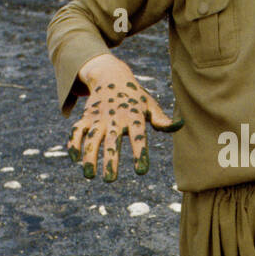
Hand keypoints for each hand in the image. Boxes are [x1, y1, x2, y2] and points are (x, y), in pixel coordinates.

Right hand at [67, 72, 182, 181]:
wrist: (110, 75)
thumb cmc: (135, 96)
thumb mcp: (149, 105)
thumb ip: (162, 120)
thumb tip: (181, 125)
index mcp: (133, 117)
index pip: (138, 136)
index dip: (139, 153)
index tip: (141, 171)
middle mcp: (115, 118)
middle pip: (112, 141)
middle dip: (110, 160)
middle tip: (110, 180)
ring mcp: (98, 117)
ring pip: (92, 138)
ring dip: (89, 156)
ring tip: (89, 175)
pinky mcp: (86, 117)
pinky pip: (77, 130)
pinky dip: (74, 143)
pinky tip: (75, 158)